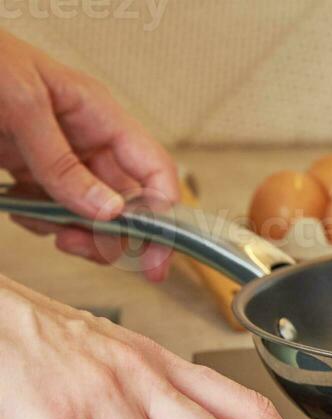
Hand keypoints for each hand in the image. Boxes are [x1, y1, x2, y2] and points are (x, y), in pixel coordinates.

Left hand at [0, 31, 178, 280]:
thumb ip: (62, 162)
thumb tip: (108, 212)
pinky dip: (43, 222)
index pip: (154, 170)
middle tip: (88, 249)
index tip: (154, 255)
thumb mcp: (22, 105)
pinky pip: (53, 210)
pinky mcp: (31, 170)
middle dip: (113, 233)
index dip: (164, 214)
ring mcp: (60, 158)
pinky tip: (22, 210)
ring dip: (76, 232)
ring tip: (50, 229)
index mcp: (100, 115)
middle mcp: (88, 141)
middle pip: (127, 202)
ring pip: (92, 213)